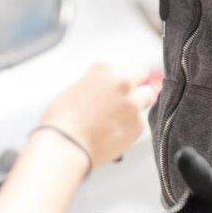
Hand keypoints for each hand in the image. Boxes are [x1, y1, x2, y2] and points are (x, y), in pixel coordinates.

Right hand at [39, 62, 156, 169]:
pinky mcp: (138, 125)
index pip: (128, 67)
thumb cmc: (63, 121)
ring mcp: (133, 103)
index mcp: (104, 70)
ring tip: (116, 120)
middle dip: (138, 86)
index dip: (126, 78)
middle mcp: (122, 83)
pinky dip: (131, 127)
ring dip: (138, 105)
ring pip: (148, 98)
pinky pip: (141, 122)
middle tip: (127, 99)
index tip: (124, 86)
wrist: (66, 146)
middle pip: (144, 77)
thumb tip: (113, 89)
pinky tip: (114, 133)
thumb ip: (100, 85)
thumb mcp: (77, 89)